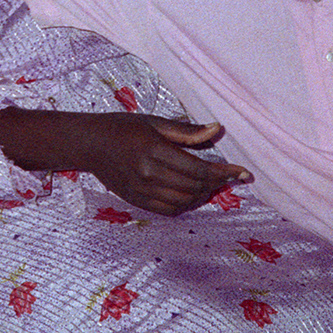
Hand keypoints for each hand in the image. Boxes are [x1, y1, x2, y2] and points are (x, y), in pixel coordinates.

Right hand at [82, 115, 251, 215]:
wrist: (90, 145)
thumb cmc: (124, 127)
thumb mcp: (155, 122)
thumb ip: (187, 131)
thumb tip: (217, 130)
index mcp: (154, 151)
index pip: (199, 169)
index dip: (224, 172)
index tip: (243, 172)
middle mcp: (148, 175)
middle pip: (194, 187)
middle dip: (218, 184)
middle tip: (231, 175)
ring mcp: (141, 191)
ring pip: (184, 202)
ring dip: (205, 195)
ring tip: (215, 184)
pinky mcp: (137, 201)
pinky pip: (169, 209)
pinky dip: (188, 204)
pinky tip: (195, 194)